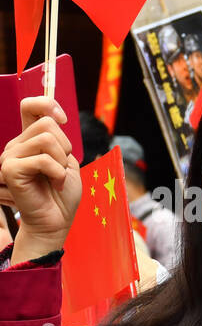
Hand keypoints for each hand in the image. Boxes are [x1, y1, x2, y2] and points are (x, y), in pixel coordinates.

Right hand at [0, 97, 80, 260]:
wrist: (56, 221)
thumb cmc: (62, 194)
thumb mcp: (67, 161)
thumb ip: (59, 139)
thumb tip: (55, 116)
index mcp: (30, 140)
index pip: (30, 106)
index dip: (47, 104)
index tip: (63, 119)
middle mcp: (16, 145)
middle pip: (47, 124)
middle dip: (65, 147)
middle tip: (62, 168)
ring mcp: (10, 156)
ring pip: (47, 139)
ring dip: (62, 161)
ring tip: (57, 177)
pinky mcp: (10, 169)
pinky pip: (44, 160)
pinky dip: (58, 174)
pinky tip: (54, 185)